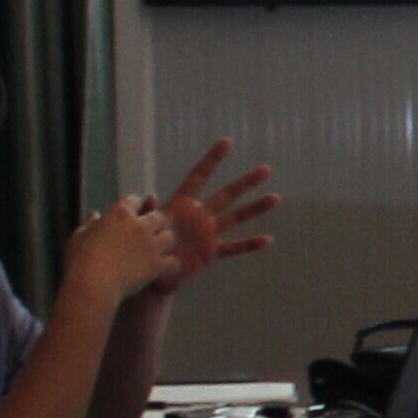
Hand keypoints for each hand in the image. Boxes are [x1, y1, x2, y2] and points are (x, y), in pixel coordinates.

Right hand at [60, 199, 177, 315]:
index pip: (134, 200)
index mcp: (119, 213)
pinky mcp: (157, 264)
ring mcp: (150, 244)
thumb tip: (93, 215)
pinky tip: (164, 270)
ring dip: (165, 241)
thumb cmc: (81, 259)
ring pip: (170, 237)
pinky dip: (170, 266)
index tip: (132, 212)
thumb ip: (89, 223)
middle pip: (158, 216)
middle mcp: (139, 225)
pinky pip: (174, 262)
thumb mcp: (79, 236)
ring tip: (159, 249)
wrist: (92, 284)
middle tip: (152, 230)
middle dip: (156, 221)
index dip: (133, 206)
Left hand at [143, 141, 277, 295]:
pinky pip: (233, 247)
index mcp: (181, 205)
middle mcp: (199, 215)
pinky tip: (267, 240)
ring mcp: (208, 233)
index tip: (227, 142)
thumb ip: (147, 211)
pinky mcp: (211, 252)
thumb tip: (149, 195)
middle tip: (266, 169)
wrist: (151, 276)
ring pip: (236, 217)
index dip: (211, 160)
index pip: (198, 176)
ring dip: (255, 208)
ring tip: (274, 198)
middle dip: (246, 182)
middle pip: (227, 194)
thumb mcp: (142, 227)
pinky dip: (249, 244)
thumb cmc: (143, 247)